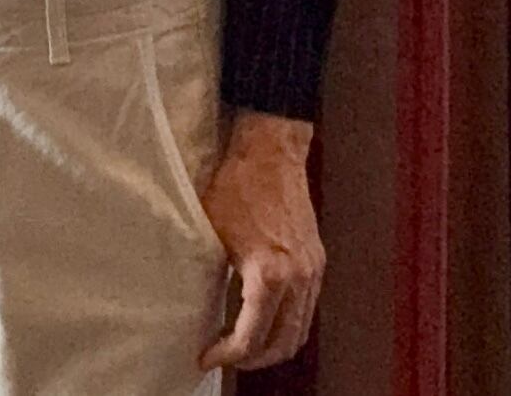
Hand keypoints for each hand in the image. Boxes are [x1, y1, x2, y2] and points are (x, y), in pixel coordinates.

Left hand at [197, 109, 323, 371]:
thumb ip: (208, 273)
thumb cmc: (236, 184)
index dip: (226, 355)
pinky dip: (286, 323)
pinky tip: (261, 316)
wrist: (270, 150)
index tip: (206, 356)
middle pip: (282, 344)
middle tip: (223, 356)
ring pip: (300, 331)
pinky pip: (307, 309)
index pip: (251, 337)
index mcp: (269, 273)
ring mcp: (312, 270)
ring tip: (241, 343)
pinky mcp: (316, 261)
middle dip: (252, 360)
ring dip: (272, 344)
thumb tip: (193, 304)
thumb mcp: (209, 231)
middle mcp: (298, 277)